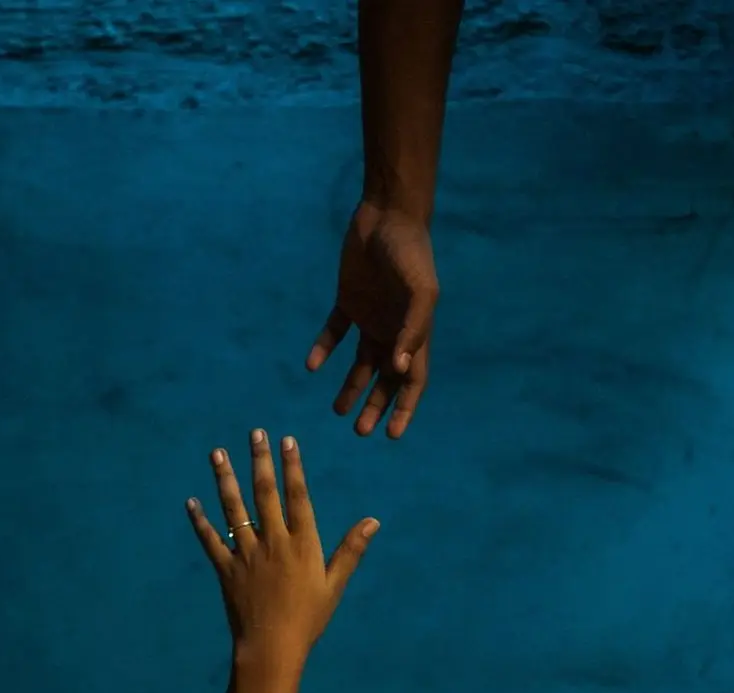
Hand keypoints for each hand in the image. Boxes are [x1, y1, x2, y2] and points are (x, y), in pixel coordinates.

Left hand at [186, 429, 379, 669]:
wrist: (272, 650)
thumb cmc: (308, 620)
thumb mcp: (335, 585)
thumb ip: (351, 550)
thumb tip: (373, 521)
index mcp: (301, 544)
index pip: (297, 496)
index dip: (292, 466)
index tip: (287, 441)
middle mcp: (273, 543)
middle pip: (264, 493)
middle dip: (260, 461)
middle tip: (255, 433)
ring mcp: (246, 555)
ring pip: (233, 509)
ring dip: (225, 479)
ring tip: (217, 453)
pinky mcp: (225, 570)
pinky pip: (210, 540)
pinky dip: (200, 521)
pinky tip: (191, 502)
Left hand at [307, 202, 438, 438]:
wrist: (386, 216)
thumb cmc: (410, 253)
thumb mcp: (421, 292)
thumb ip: (413, 330)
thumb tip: (400, 369)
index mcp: (414, 333)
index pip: (411, 380)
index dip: (404, 408)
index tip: (392, 435)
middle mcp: (392, 331)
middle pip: (384, 379)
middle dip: (375, 406)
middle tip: (360, 431)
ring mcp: (370, 317)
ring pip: (359, 363)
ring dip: (351, 387)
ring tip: (336, 411)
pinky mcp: (347, 302)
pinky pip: (334, 332)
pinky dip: (324, 349)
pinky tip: (312, 366)